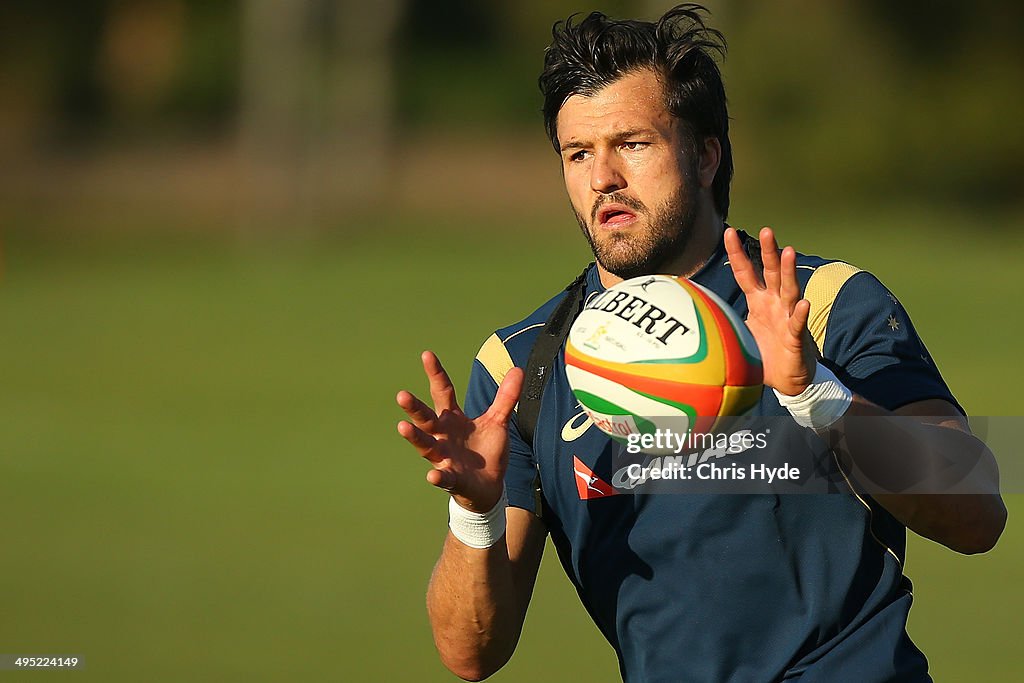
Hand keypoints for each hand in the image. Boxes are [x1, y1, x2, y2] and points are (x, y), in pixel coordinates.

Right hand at [397, 351, 523, 511]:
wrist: (488, 486)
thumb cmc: (486, 451)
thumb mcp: (497, 421)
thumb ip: (506, 397)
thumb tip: (518, 369)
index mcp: (452, 418)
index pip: (443, 391)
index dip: (436, 373)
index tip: (427, 354)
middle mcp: (442, 435)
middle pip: (426, 418)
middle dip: (414, 407)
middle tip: (402, 395)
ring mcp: (444, 457)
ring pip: (425, 445)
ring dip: (414, 437)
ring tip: (403, 426)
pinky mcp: (452, 478)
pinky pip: (443, 477)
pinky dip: (438, 476)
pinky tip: (433, 474)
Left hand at [724, 227, 817, 395]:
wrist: (786, 380)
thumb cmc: (763, 353)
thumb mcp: (739, 333)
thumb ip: (724, 319)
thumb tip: (693, 313)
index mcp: (757, 301)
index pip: (746, 272)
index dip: (738, 252)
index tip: (729, 231)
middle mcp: (774, 304)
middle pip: (771, 272)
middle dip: (768, 251)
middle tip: (766, 230)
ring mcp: (786, 318)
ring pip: (788, 290)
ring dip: (788, 271)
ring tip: (789, 252)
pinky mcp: (795, 337)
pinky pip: (797, 324)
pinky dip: (800, 314)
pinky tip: (803, 303)